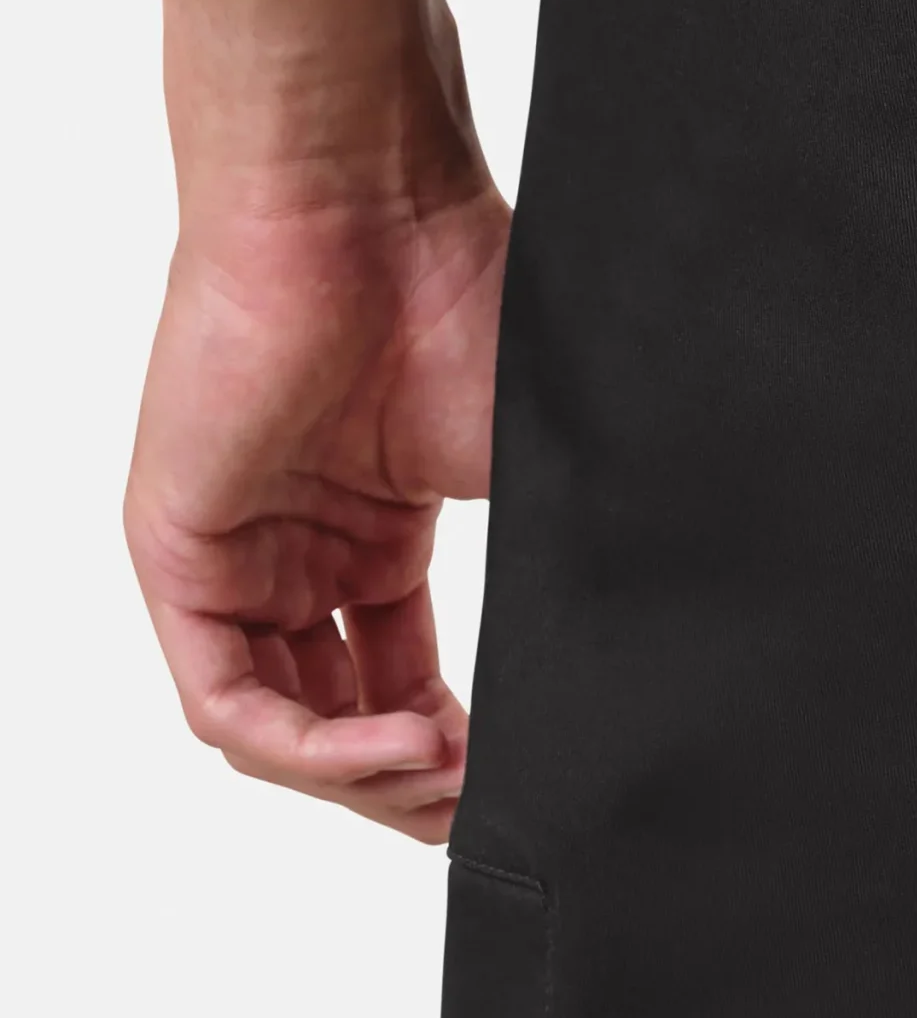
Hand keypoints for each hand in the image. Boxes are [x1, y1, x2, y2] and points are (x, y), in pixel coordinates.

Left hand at [124, 131, 509, 842]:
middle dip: (407, 786)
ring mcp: (237, 553)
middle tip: (477, 807)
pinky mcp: (177, 553)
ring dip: (365, 778)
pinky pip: (227, 699)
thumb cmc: (461, 299)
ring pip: (277, 728)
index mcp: (377, 526)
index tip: (516, 782)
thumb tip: (639, 672)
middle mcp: (299, 549)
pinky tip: (396, 745)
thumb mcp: (530, 467)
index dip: (455, 752)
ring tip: (447, 777)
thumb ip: (556, 574)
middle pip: (337, 720)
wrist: (372, 209)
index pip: (397, 681)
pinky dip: (312, 745)